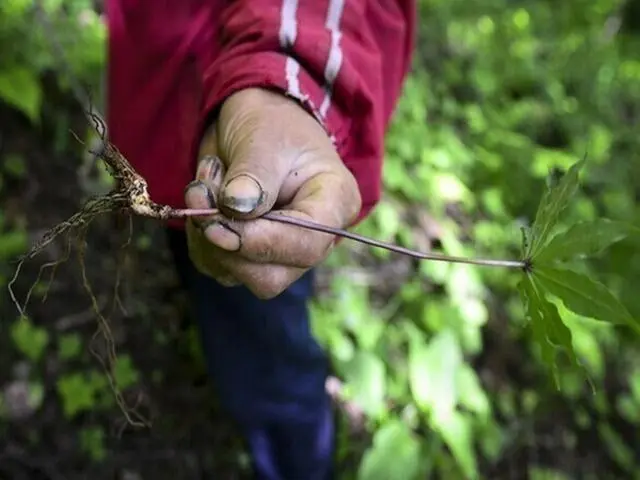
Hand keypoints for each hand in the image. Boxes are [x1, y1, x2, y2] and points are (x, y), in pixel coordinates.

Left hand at [184, 88, 361, 298]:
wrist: (254, 121)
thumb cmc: (270, 123)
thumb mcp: (264, 138)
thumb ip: (253, 175)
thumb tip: (235, 208)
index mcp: (334, 204)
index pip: (306, 245)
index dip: (260, 242)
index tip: (218, 222)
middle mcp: (312, 239)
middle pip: (271, 276)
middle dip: (225, 243)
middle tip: (201, 193)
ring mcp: (280, 253)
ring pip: (237, 274)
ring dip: (205, 233)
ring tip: (206, 183)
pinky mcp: (247, 256)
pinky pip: (214, 264)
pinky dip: (198, 235)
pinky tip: (206, 197)